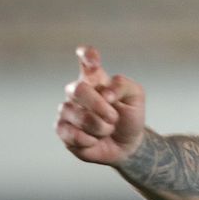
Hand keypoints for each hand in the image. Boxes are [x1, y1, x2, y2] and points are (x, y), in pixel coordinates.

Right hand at [55, 45, 146, 165]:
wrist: (127, 144)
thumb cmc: (129, 116)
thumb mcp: (136, 97)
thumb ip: (123, 86)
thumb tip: (105, 93)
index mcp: (95, 77)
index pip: (86, 58)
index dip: (87, 55)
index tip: (94, 61)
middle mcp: (78, 90)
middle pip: (78, 89)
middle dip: (99, 106)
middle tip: (113, 118)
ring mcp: (67, 109)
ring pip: (77, 115)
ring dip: (99, 127)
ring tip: (107, 129)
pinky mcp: (62, 129)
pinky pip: (72, 134)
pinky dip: (90, 140)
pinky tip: (94, 139)